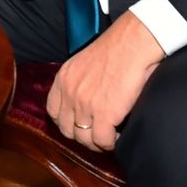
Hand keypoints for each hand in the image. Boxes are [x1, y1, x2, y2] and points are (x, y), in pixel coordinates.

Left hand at [45, 11, 164, 151]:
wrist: (133, 43)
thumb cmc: (116, 49)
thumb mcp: (84, 63)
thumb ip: (79, 82)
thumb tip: (85, 102)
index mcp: (63, 78)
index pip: (53, 111)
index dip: (66, 122)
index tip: (80, 125)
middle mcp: (69, 92)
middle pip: (66, 129)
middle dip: (82, 135)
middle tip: (98, 134)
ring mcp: (85, 104)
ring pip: (84, 139)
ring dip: (97, 142)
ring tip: (110, 137)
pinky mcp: (104, 113)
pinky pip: (102, 141)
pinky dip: (111, 143)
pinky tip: (120, 136)